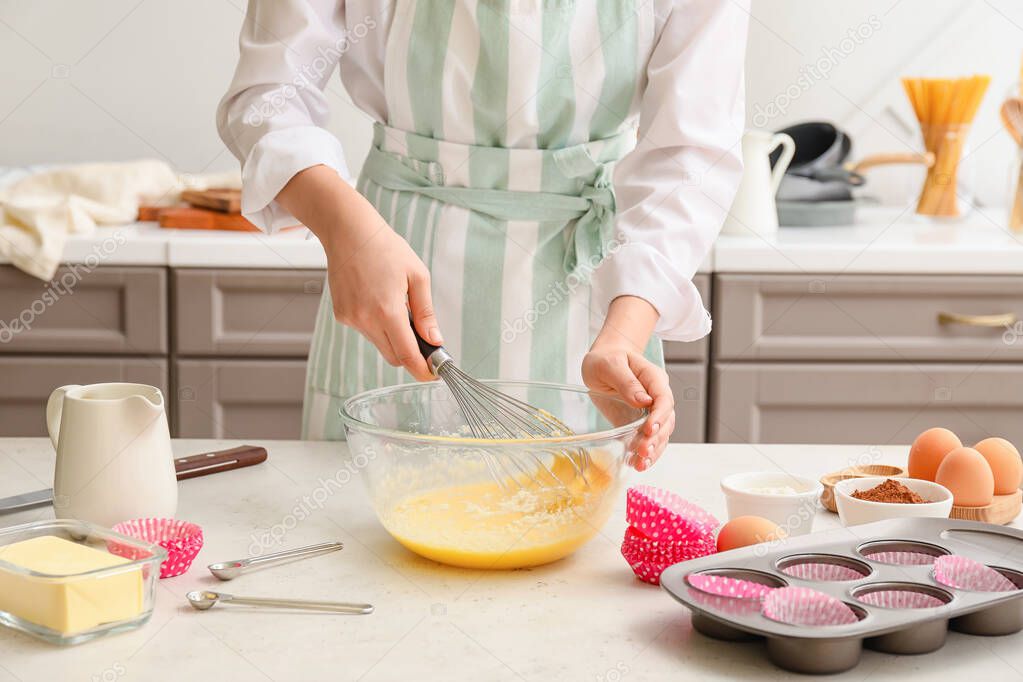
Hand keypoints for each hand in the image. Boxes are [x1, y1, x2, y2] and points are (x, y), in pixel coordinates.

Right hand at [277, 166, 440, 380]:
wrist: (348, 232)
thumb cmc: (385, 248)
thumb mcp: (417, 276)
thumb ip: (426, 313)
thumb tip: (435, 340)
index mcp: (387, 310)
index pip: (406, 354)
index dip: (421, 370)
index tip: (433, 375)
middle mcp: (365, 319)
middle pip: (393, 356)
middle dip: (410, 353)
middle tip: (424, 340)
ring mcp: (350, 319)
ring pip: (379, 344)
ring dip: (393, 336)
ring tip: (396, 305)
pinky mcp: (342, 315)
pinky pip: (366, 331)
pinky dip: (377, 325)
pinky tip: (378, 300)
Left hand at [582, 295, 673, 470]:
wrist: (603, 361)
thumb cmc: (606, 359)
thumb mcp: (610, 365)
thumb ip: (626, 382)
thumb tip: (643, 400)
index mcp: (653, 379)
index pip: (664, 399)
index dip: (659, 416)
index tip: (649, 429)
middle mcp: (656, 396)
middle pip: (666, 421)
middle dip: (656, 438)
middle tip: (642, 451)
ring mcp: (650, 411)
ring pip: (660, 434)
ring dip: (653, 450)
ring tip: (641, 464)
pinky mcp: (639, 422)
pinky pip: (647, 439)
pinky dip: (644, 453)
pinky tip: (636, 463)